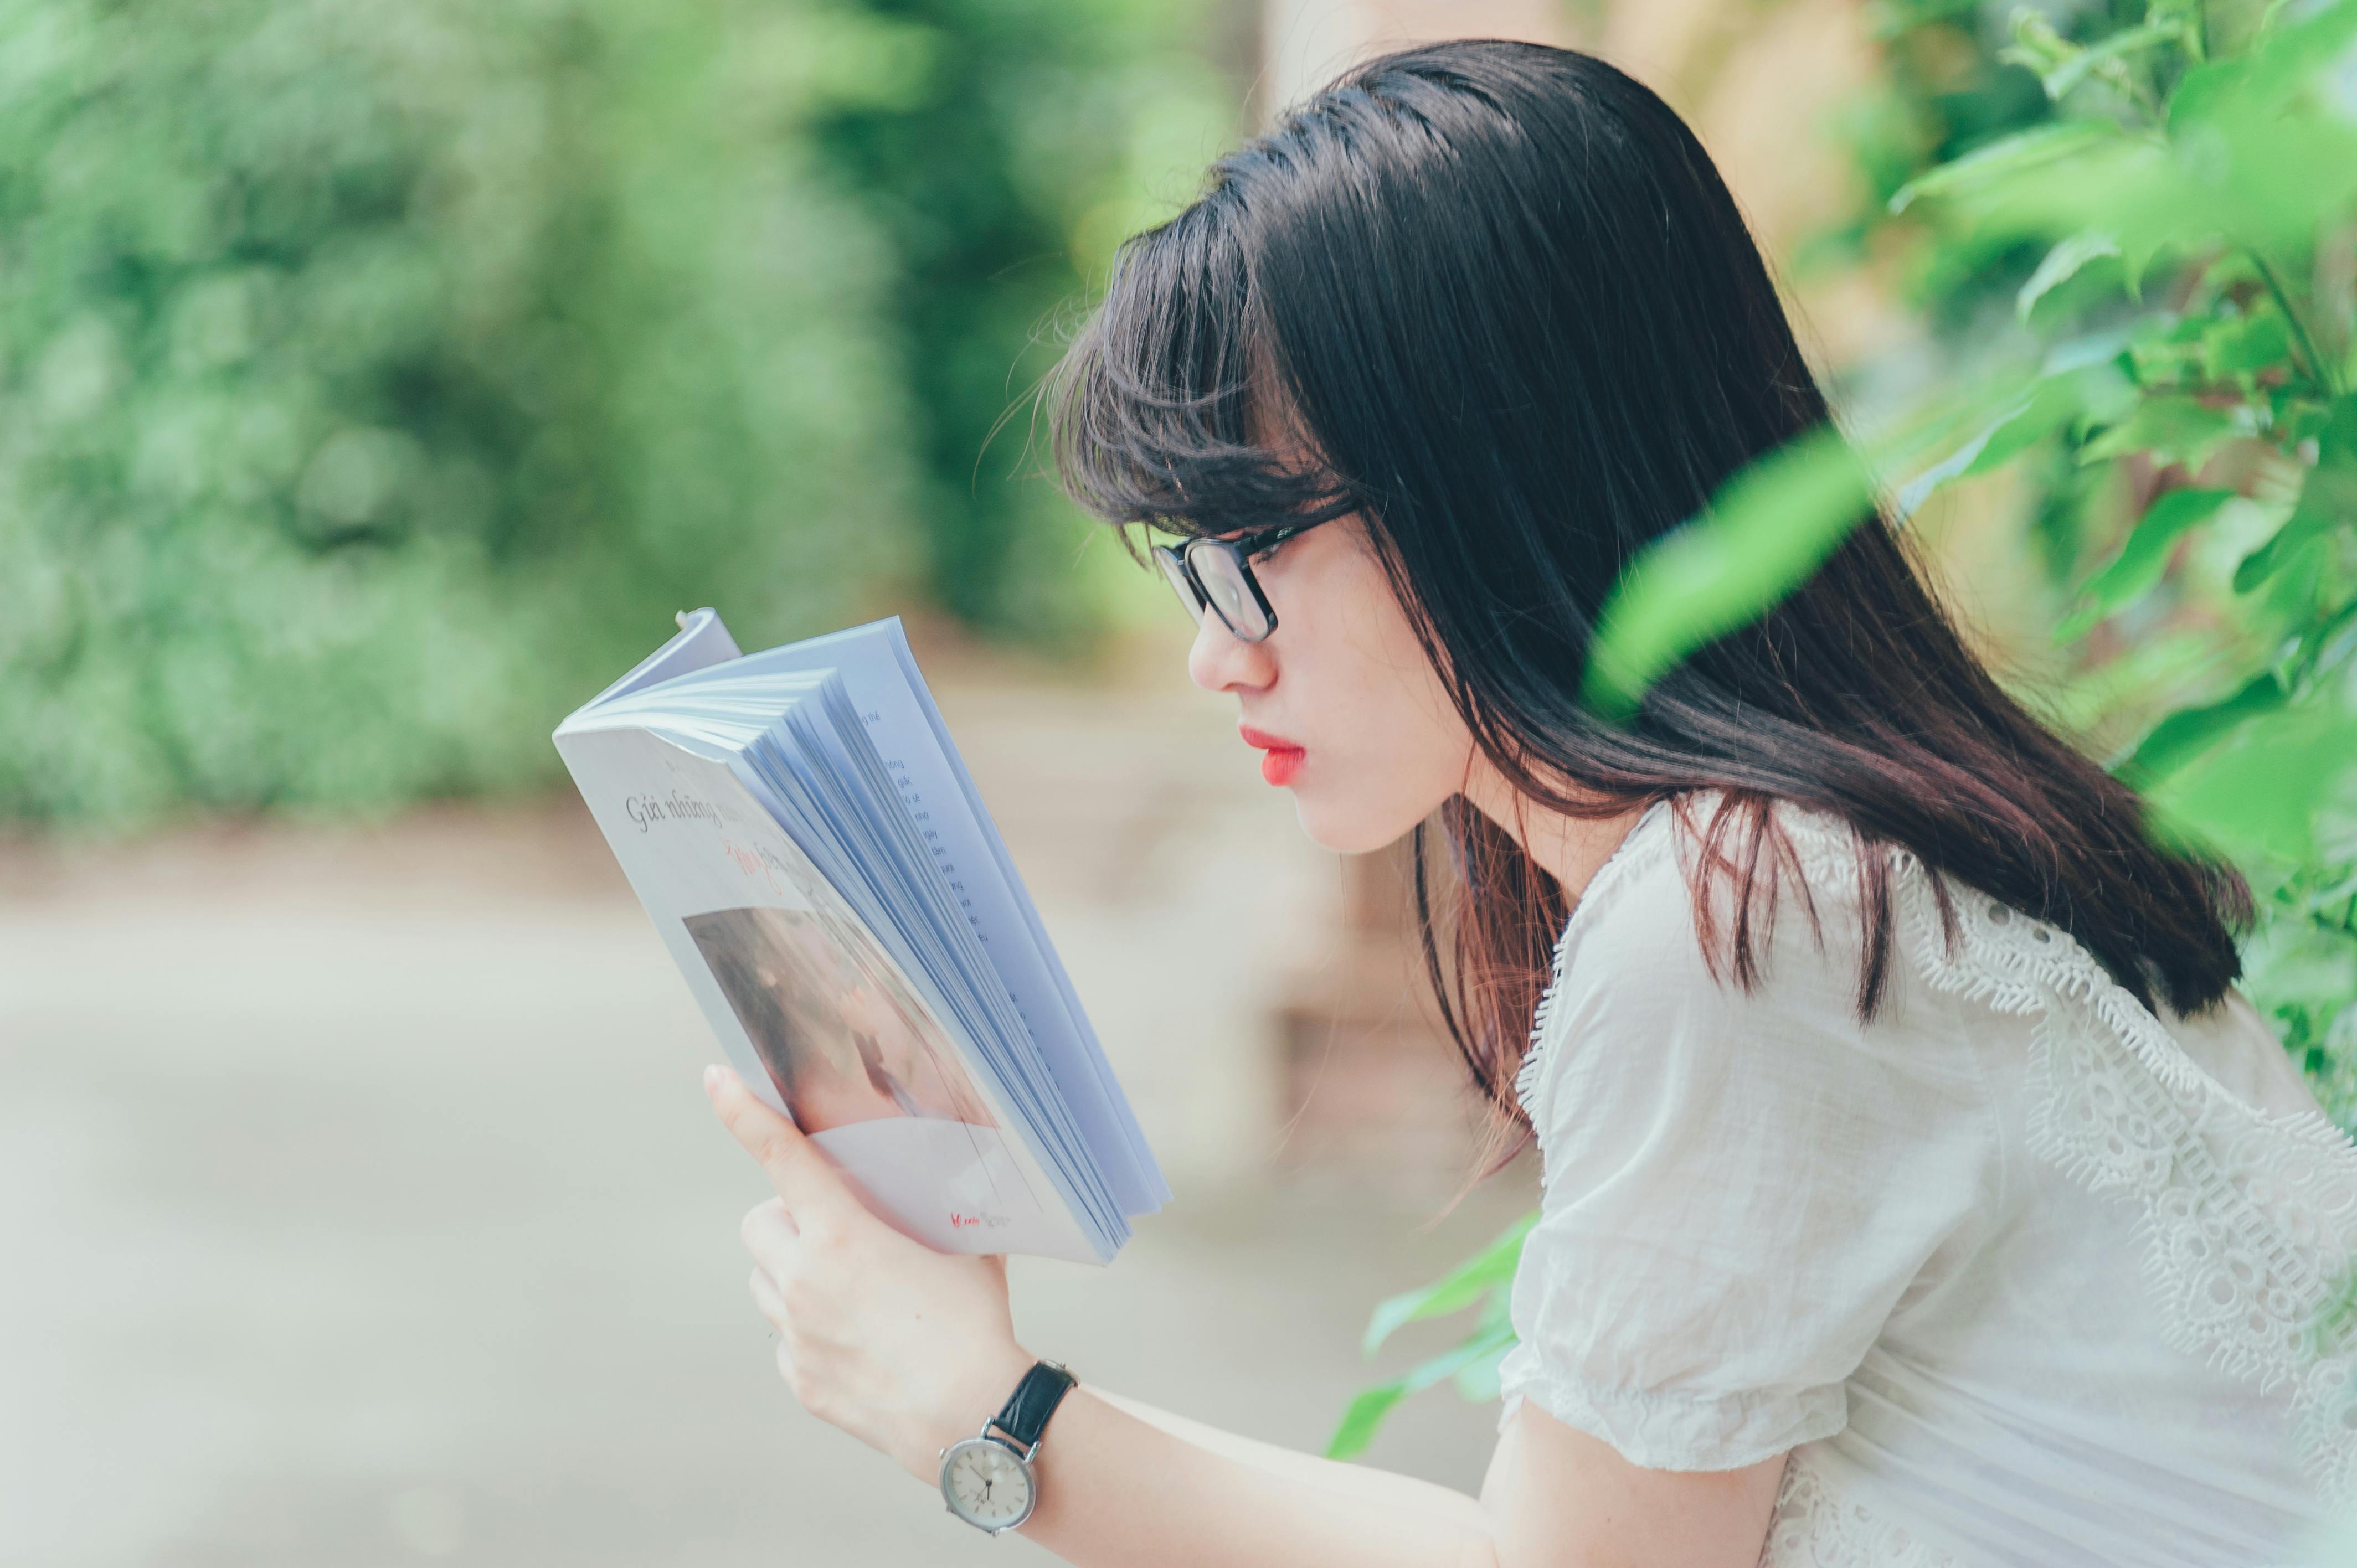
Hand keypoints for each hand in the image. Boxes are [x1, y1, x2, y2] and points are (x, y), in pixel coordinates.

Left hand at [704, 1064, 1033, 1480]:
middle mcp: (804, 1280)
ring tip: (848, 1288)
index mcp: (842, 1234)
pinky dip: (807, 1328)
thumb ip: (936, 1208)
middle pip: (758, 1223)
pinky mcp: (800, 1379)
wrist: (971, 1416)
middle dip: (786, 1218)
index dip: (744, 1111)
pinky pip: (784, 1338)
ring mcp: (796, 1334)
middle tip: (832, 1229)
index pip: (780, 1155)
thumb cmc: (976, 1322)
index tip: (716, 1079)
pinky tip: (856, 1338)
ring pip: (763, 1280)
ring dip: (792, 1272)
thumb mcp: (964, 1247)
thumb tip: (946, 1176)